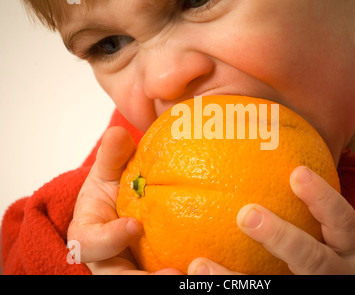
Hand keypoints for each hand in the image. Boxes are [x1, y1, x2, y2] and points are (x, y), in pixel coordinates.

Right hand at [67, 127, 181, 274]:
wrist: (122, 204)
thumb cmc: (113, 188)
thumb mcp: (111, 171)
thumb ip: (113, 156)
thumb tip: (117, 133)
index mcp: (89, 234)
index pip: (88, 244)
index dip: (106, 240)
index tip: (134, 226)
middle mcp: (105, 258)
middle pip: (115, 277)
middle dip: (139, 280)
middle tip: (170, 273)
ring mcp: (127, 268)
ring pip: (139, 280)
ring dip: (163, 281)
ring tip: (189, 276)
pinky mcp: (149, 269)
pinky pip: (164, 274)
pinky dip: (183, 273)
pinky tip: (207, 269)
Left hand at [188, 166, 354, 274]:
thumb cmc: (331, 255)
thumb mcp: (333, 238)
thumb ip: (314, 210)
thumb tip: (278, 160)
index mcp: (350, 252)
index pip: (345, 224)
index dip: (324, 199)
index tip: (297, 173)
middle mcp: (337, 275)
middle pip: (313, 261)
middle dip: (281, 237)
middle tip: (246, 214)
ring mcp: (312, 294)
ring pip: (279, 289)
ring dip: (235, 278)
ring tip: (199, 264)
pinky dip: (222, 288)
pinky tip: (190, 274)